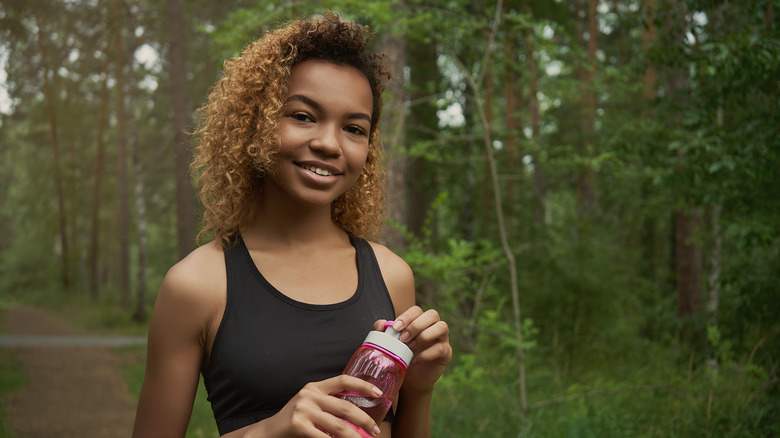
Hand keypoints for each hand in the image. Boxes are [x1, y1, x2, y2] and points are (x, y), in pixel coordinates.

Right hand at [240, 375, 382, 437]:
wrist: (269, 431)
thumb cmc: (295, 419)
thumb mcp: (310, 403)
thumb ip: (328, 402)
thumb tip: (357, 413)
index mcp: (315, 387)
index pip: (343, 380)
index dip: (363, 385)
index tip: (379, 393)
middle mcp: (310, 395)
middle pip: (345, 406)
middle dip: (364, 420)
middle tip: (374, 430)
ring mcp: (303, 409)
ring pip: (338, 425)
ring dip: (354, 436)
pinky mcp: (298, 424)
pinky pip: (324, 437)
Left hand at [375, 306, 451, 393]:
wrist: (412, 378)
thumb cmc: (403, 356)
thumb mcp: (391, 344)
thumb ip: (384, 332)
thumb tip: (381, 323)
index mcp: (420, 321)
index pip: (417, 310)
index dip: (407, 316)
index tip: (395, 328)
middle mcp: (433, 326)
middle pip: (433, 314)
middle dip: (416, 325)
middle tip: (403, 338)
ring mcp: (442, 339)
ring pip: (442, 327)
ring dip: (424, 336)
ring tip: (410, 348)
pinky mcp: (446, 353)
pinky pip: (441, 348)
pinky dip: (427, 354)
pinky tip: (415, 360)